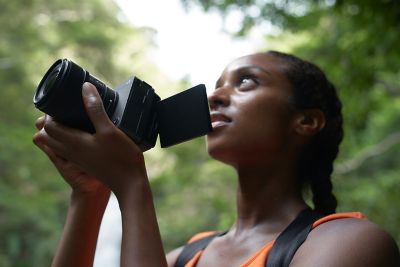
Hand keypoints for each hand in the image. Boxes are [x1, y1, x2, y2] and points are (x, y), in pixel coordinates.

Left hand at [33, 82, 146, 196]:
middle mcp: (71, 151)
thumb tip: (85, 88)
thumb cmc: (121, 158)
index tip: (64, 102)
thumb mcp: (109, 130)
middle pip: (48, 136)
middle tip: (67, 109)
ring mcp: (78, 159)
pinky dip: (67, 139)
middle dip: (52, 121)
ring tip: (75, 118)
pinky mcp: (86, 162)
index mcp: (73, 143)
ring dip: (59, 130)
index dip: (52, 113)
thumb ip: (95, 108)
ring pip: (57, 144)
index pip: (48, 126)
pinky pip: (67, 149)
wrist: (130, 184)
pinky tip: (84, 132)